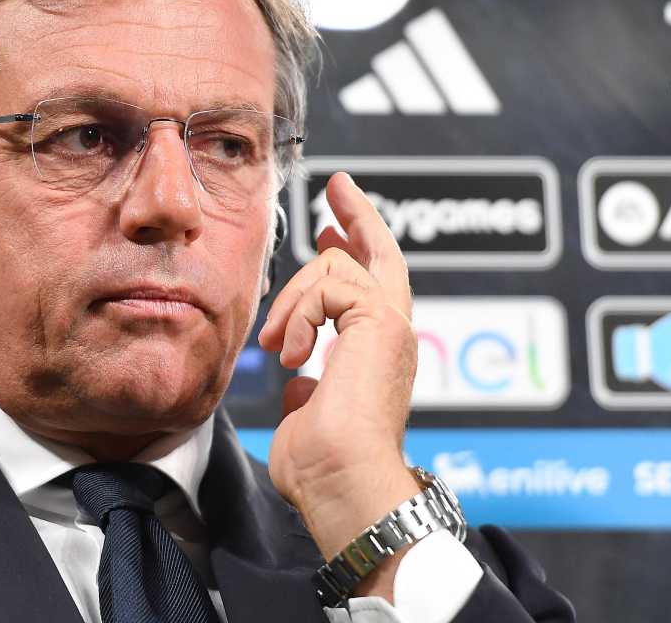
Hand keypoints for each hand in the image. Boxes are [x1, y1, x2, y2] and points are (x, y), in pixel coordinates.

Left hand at [258, 172, 420, 599]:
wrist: (343, 486)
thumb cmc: (322, 469)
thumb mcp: (306, 415)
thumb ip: (307, 389)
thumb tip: (299, 381)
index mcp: (378, 353)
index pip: (371, 286)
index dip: (354, 247)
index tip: (332, 224)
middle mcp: (393, 333)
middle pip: (381, 252)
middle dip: (356, 213)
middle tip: (337, 185)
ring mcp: (392, 324)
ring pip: (336, 267)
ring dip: (293, 301)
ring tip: (277, 346)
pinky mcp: (381, 321)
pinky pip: (329, 284)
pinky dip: (299, 314)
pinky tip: (291, 352)